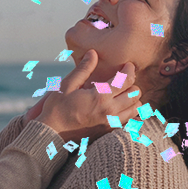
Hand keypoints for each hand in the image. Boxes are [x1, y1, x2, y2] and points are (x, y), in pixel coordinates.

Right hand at [27, 49, 142, 139]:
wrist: (51, 135)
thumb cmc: (57, 108)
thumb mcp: (67, 85)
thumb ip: (83, 69)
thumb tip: (93, 53)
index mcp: (100, 97)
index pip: (126, 80)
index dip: (130, 70)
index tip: (128, 65)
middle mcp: (110, 111)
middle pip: (135, 94)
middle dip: (132, 84)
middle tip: (123, 80)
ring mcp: (111, 123)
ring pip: (135, 109)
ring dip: (133, 99)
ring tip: (123, 93)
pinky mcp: (108, 132)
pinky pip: (129, 121)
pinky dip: (129, 112)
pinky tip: (120, 107)